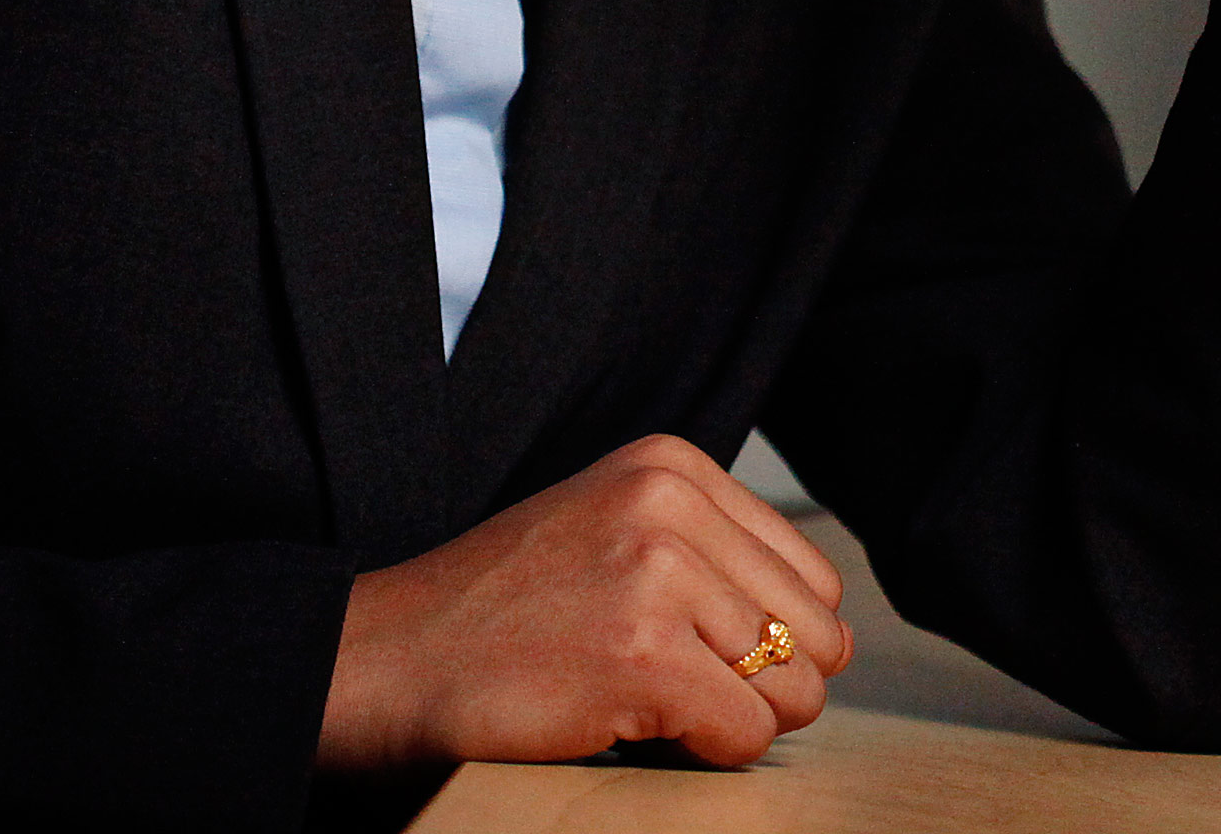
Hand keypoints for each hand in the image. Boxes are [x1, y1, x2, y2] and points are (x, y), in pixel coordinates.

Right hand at [316, 434, 857, 772]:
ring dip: (731, 720)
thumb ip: (716, 555)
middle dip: (762, 683)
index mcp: (673, 465)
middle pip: (816, 633)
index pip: (812, 574)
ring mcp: (658, 576)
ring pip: (794, 690)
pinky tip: (627, 725)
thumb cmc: (500, 612)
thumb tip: (834, 634)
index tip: (687, 648)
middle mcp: (671, 504)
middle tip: (672, 688)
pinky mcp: (646, 655)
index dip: (765, 637)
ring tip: (644, 701)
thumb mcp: (613, 531)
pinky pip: (745, 733)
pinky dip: (703, 754)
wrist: (386, 659)